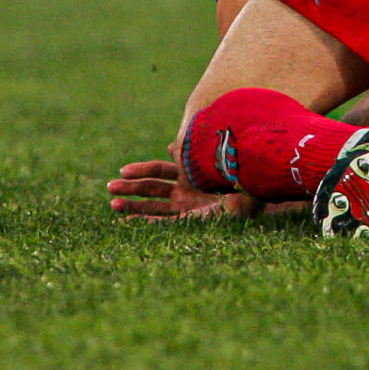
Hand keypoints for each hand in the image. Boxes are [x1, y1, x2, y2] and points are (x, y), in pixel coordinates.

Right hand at [106, 160, 262, 220]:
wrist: (259, 196)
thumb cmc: (241, 176)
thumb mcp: (215, 160)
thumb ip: (191, 153)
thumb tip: (169, 145)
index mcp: (190, 173)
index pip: (160, 169)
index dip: (142, 170)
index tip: (123, 171)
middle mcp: (185, 190)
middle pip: (151, 187)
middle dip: (130, 188)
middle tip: (109, 187)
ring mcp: (186, 205)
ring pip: (153, 206)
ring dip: (133, 206)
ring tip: (112, 205)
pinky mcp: (190, 220)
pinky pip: (164, 223)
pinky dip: (147, 224)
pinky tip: (130, 224)